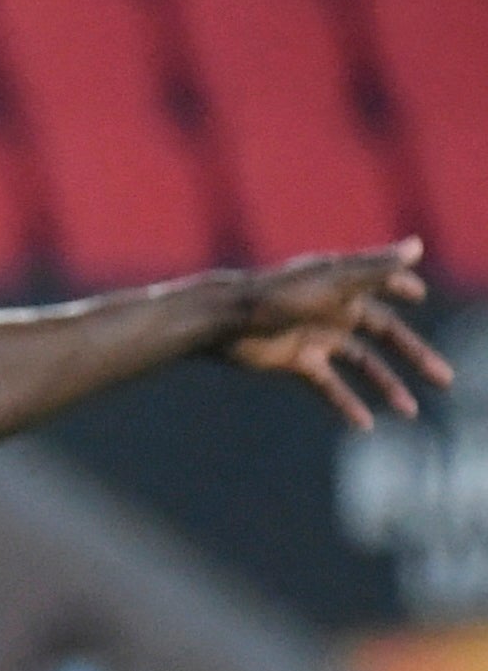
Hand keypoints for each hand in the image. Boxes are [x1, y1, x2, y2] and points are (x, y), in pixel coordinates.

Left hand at [221, 238, 451, 428]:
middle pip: (384, 334)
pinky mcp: (298, 360)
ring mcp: (317, 336)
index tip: (419, 296)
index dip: (402, 287)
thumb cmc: (279, 294)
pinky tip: (365, 424)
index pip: (383, 284)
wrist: (226, 322)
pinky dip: (345, 403)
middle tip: (444, 379)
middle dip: (414, 355)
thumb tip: (418, 246)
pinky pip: (328, 385)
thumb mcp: (333, 281)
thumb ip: (376, 267)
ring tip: (410, 411)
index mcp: (345, 286)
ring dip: (386, 386)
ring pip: (361, 364)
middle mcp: (334, 310)